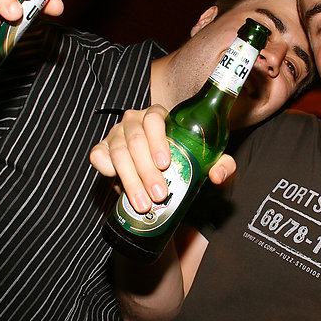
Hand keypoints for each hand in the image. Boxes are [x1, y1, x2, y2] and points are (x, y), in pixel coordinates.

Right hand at [89, 106, 236, 213]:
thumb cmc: (184, 161)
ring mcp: (116, 134)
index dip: (158, 141)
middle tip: (159, 195)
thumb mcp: (205, 161)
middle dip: (146, 171)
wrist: (160, 174)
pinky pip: (98, 155)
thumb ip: (222, 165)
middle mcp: (135, 121)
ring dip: (131, 180)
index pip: (155, 119)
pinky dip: (105, 167)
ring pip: (119, 153)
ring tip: (144, 203)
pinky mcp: (102, 149)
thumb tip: (217, 175)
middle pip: (136, 141)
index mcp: (159, 116)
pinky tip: (115, 181)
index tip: (165, 164)